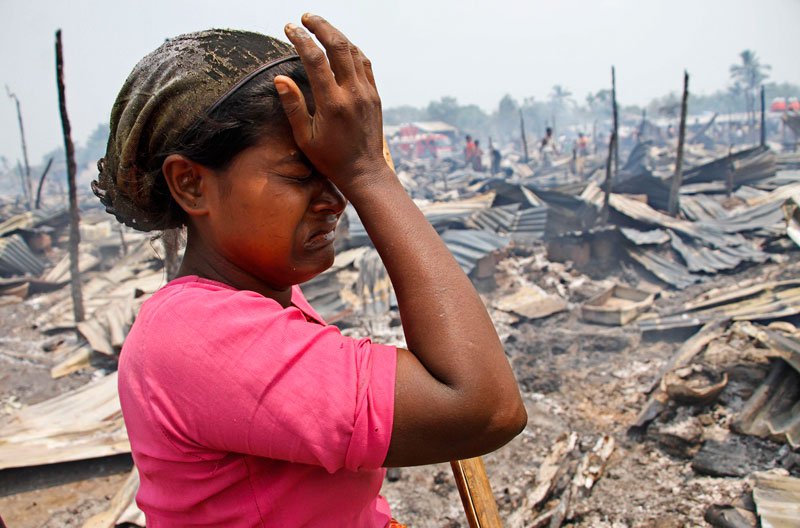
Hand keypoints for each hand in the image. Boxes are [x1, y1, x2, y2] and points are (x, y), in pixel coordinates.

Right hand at [275, 14, 389, 194]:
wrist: (364, 172)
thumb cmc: (331, 159)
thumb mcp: (305, 138)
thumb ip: (293, 106)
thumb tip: (279, 79)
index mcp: (333, 104)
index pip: (315, 60)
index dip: (301, 39)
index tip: (289, 28)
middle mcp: (353, 94)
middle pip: (338, 47)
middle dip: (321, 26)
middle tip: (306, 17)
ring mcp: (367, 93)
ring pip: (354, 51)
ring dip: (337, 35)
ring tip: (320, 26)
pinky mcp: (375, 95)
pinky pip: (365, 63)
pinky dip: (352, 49)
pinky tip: (340, 45)